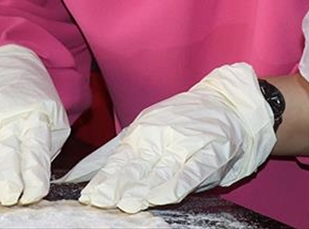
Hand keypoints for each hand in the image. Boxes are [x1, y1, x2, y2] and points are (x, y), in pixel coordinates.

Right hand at [0, 45, 69, 209]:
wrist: (4, 61)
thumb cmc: (32, 98)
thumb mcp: (49, 112)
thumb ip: (44, 144)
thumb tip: (35, 181)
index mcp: (35, 116)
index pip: (35, 147)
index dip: (34, 171)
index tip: (33, 192)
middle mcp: (8, 120)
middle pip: (7, 152)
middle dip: (7, 176)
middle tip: (8, 196)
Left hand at [69, 63, 276, 213]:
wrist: (228, 104)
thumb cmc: (182, 121)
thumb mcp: (144, 130)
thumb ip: (114, 152)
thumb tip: (79, 174)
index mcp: (142, 133)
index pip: (118, 159)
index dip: (104, 179)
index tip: (88, 196)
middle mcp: (161, 137)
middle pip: (136, 166)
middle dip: (117, 185)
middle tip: (100, 201)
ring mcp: (186, 144)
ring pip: (161, 170)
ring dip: (143, 189)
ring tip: (127, 204)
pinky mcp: (210, 151)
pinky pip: (192, 170)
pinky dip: (177, 184)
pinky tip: (164, 197)